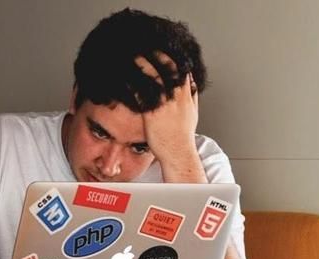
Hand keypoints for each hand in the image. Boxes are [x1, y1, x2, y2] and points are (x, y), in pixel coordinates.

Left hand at [135, 54, 201, 172]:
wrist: (178, 152)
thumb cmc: (183, 136)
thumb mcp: (193, 113)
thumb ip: (192, 97)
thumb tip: (192, 85)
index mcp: (186, 96)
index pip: (182, 70)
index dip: (172, 57)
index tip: (163, 49)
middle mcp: (177, 97)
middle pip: (168, 69)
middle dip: (158, 55)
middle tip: (147, 46)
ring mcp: (165, 105)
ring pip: (154, 77)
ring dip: (143, 64)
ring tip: (133, 56)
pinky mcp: (152, 113)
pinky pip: (141, 93)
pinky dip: (133, 83)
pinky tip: (125, 77)